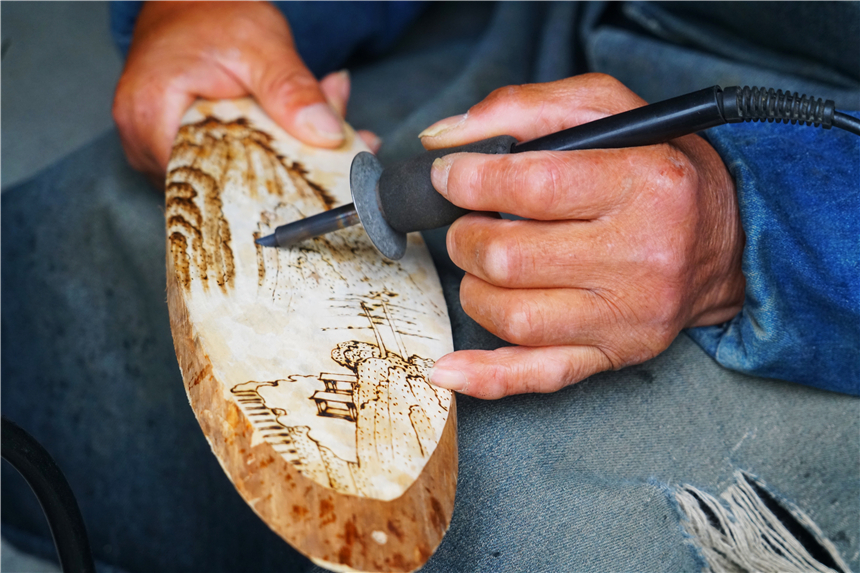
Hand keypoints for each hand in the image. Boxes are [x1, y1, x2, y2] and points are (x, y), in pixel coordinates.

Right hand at [113, 1, 379, 183]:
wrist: (193, 6)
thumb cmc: (214, 18)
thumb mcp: (262, 46)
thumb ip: (293, 91)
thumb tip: (327, 134)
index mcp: (152, 116)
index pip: (211, 178)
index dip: (267, 185)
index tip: (317, 177)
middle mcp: (145, 145)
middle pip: (224, 182)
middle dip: (285, 171)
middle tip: (344, 147)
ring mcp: (158, 153)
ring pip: (230, 177)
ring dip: (280, 162)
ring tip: (325, 135)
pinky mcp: (178, 155)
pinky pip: (228, 167)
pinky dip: (267, 154)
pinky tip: (300, 135)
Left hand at [420, 74, 745, 398]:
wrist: (730, 240)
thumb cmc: (661, 170)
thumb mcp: (608, 109)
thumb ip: (524, 107)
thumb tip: (441, 139)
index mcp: (645, 184)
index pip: (532, 186)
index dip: (469, 180)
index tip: (449, 176)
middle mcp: (641, 257)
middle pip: (510, 258)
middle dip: (467, 237)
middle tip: (469, 222)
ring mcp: (627, 316)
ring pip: (512, 317)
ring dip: (474, 287)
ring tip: (484, 264)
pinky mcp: (614, 353)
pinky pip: (538, 376)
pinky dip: (486, 377)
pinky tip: (449, 368)